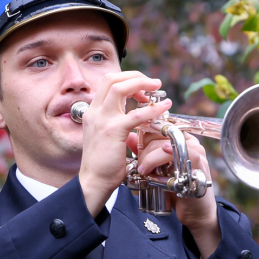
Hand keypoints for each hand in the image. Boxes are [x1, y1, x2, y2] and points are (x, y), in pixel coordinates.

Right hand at [78, 71, 169, 216]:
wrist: (94, 182)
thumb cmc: (103, 165)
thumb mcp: (106, 137)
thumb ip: (115, 123)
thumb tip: (133, 117)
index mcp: (93, 112)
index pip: (108, 83)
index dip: (127, 80)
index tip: (143, 90)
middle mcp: (95, 112)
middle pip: (112, 79)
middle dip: (135, 76)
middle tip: (153, 83)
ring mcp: (102, 119)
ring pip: (120, 88)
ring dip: (141, 84)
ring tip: (158, 87)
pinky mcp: (113, 130)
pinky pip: (136, 114)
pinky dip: (153, 108)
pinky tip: (165, 107)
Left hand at [133, 129, 221, 258]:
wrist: (194, 212)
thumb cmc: (176, 190)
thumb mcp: (157, 170)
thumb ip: (145, 153)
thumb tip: (129, 137)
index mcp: (181, 139)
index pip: (159, 126)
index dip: (145, 133)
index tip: (135, 146)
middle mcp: (190, 142)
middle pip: (162, 133)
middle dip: (146, 148)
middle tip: (139, 165)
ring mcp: (196, 151)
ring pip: (168, 142)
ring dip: (151, 156)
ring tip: (144, 170)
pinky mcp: (198, 163)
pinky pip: (182, 153)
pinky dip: (166, 156)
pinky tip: (159, 162)